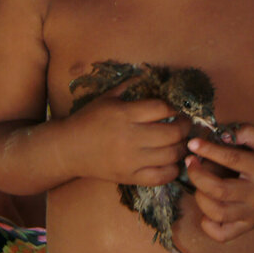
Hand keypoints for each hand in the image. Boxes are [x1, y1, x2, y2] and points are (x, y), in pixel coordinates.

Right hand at [56, 91, 190, 187]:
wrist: (68, 149)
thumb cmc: (88, 120)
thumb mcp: (107, 98)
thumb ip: (130, 86)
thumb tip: (151, 75)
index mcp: (124, 114)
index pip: (162, 109)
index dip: (175, 108)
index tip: (178, 109)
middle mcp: (129, 137)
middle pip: (172, 133)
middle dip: (185, 127)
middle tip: (185, 124)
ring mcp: (130, 160)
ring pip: (171, 155)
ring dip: (182, 147)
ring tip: (182, 142)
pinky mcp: (129, 177)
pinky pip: (161, 177)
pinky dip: (172, 170)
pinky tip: (172, 161)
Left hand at [186, 124, 253, 242]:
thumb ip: (247, 132)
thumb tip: (222, 136)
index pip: (232, 159)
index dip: (209, 151)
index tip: (193, 144)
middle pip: (219, 190)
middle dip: (197, 176)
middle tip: (190, 163)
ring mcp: (253, 214)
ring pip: (217, 213)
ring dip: (200, 197)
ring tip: (200, 184)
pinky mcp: (249, 226)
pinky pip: (222, 235)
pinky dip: (208, 225)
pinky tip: (208, 209)